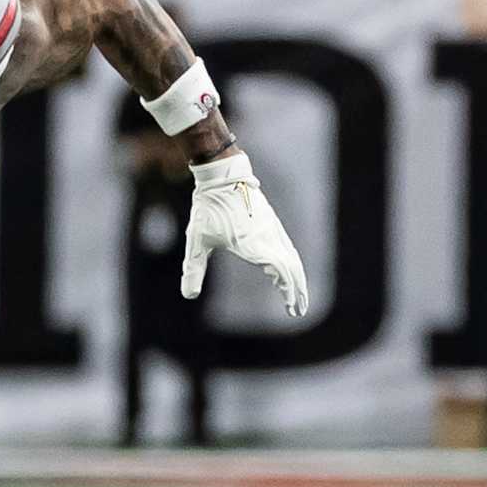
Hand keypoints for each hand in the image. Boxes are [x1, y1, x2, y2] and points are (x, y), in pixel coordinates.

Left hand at [181, 153, 308, 316]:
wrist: (222, 175)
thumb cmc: (208, 207)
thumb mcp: (196, 240)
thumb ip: (193, 269)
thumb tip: (188, 296)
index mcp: (253, 243)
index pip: (281, 271)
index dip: (289, 290)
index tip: (290, 307)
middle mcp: (268, 236)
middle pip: (292, 267)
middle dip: (298, 290)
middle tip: (298, 311)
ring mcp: (272, 229)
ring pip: (292, 257)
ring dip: (297, 278)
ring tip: (297, 297)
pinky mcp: (271, 223)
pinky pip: (287, 247)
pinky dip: (291, 264)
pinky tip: (287, 272)